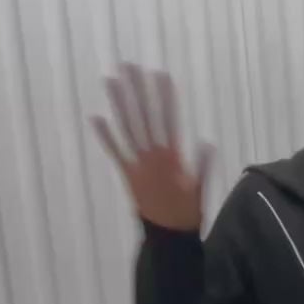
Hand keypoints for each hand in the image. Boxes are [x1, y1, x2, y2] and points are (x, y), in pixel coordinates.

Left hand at [91, 65, 211, 231]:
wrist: (167, 237)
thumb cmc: (187, 213)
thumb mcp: (200, 189)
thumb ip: (202, 165)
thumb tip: (207, 142)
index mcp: (173, 157)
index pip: (169, 120)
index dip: (165, 97)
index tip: (161, 74)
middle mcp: (153, 156)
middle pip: (144, 117)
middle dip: (137, 90)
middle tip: (129, 66)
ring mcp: (138, 164)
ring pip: (127, 128)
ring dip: (119, 104)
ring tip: (110, 80)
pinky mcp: (127, 174)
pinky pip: (115, 152)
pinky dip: (105, 136)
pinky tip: (96, 117)